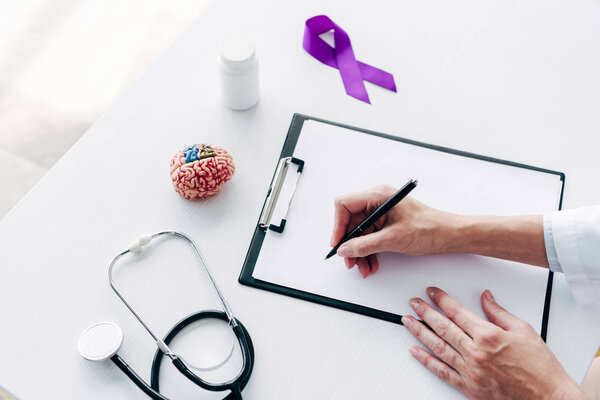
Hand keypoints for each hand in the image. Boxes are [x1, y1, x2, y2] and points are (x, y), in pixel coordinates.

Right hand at [330, 185, 455, 277]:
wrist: (449, 235)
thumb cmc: (429, 229)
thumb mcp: (393, 239)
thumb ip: (365, 245)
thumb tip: (345, 249)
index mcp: (379, 196)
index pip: (345, 205)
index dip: (338, 225)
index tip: (338, 244)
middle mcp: (378, 201)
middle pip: (350, 221)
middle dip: (349, 243)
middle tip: (350, 261)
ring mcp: (382, 212)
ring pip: (359, 232)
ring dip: (359, 251)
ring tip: (363, 267)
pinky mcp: (386, 223)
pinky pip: (369, 237)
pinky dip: (368, 251)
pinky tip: (371, 263)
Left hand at [402, 287, 585, 399]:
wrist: (548, 398)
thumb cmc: (539, 368)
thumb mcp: (524, 331)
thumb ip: (499, 313)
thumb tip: (486, 298)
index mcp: (488, 336)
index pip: (457, 312)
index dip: (442, 300)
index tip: (432, 293)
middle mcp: (476, 353)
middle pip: (443, 327)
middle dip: (425, 312)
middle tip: (414, 303)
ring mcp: (470, 371)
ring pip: (438, 347)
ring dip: (420, 332)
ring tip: (408, 321)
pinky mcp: (469, 387)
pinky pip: (442, 371)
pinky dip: (426, 360)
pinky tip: (415, 351)